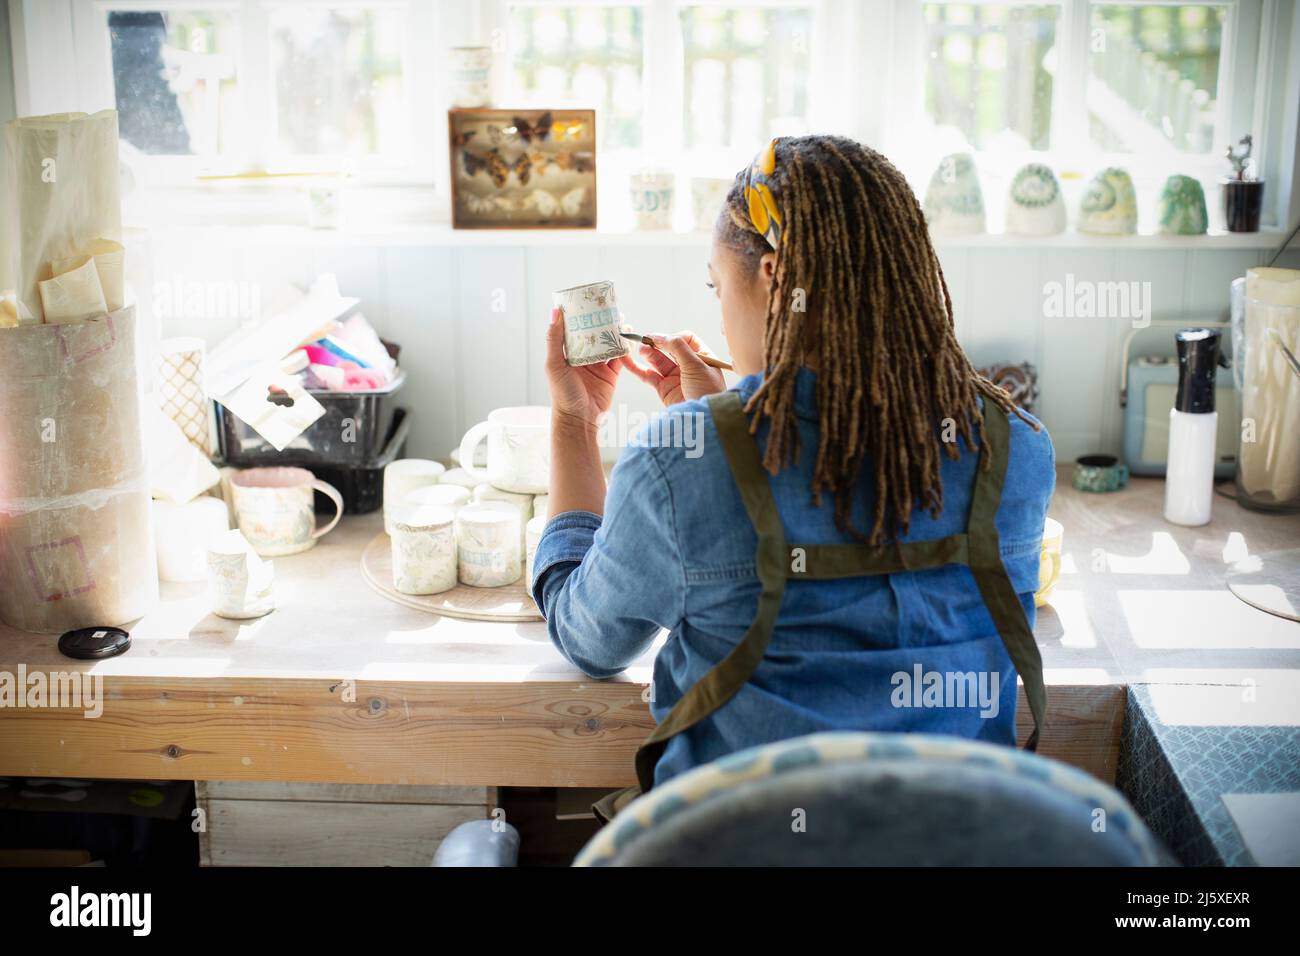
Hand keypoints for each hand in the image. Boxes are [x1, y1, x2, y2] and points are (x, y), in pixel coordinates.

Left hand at [546, 307, 621, 426]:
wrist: (580, 419)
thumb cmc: (562, 394)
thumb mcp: (555, 364)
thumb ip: (554, 339)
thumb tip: (555, 312)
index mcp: (568, 353)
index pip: (575, 328)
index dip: (583, 315)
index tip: (590, 301)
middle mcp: (583, 357)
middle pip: (595, 334)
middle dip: (603, 321)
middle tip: (612, 308)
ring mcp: (598, 365)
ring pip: (609, 344)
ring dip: (616, 332)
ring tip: (623, 321)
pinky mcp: (611, 374)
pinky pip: (620, 358)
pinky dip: (625, 348)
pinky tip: (629, 338)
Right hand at [623, 332, 727, 405]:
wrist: (704, 419)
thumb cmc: (708, 392)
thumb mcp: (696, 365)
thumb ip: (678, 348)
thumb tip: (660, 336)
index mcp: (702, 357)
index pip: (685, 339)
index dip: (673, 337)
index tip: (663, 340)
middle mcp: (688, 366)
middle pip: (669, 349)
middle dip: (657, 343)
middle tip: (644, 340)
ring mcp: (675, 378)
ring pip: (658, 361)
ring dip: (648, 353)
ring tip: (639, 349)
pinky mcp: (664, 389)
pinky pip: (649, 376)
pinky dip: (638, 369)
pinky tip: (628, 362)